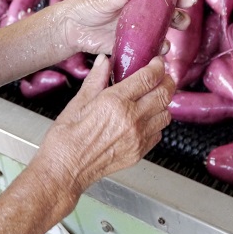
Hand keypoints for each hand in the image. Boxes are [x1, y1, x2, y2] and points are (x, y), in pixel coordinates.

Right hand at [29, 54, 174, 215]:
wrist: (65, 171)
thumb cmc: (66, 140)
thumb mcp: (77, 103)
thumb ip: (96, 80)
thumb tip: (104, 62)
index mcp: (115, 102)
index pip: (149, 78)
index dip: (157, 66)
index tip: (156, 62)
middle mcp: (131, 119)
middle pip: (164, 94)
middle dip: (167, 81)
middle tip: (162, 76)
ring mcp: (138, 137)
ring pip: (166, 114)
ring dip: (163, 103)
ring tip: (153, 98)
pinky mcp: (139, 152)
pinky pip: (158, 133)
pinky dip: (156, 123)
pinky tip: (145, 119)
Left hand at [56, 0, 198, 54]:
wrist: (70, 30)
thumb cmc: (83, 8)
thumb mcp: (98, 0)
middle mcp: (139, 14)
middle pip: (166, 14)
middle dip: (179, 16)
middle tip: (185, 20)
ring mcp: (137, 32)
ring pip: (160, 33)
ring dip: (169, 36)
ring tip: (169, 41)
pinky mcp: (131, 47)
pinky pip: (147, 50)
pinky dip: (155, 52)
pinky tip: (157, 54)